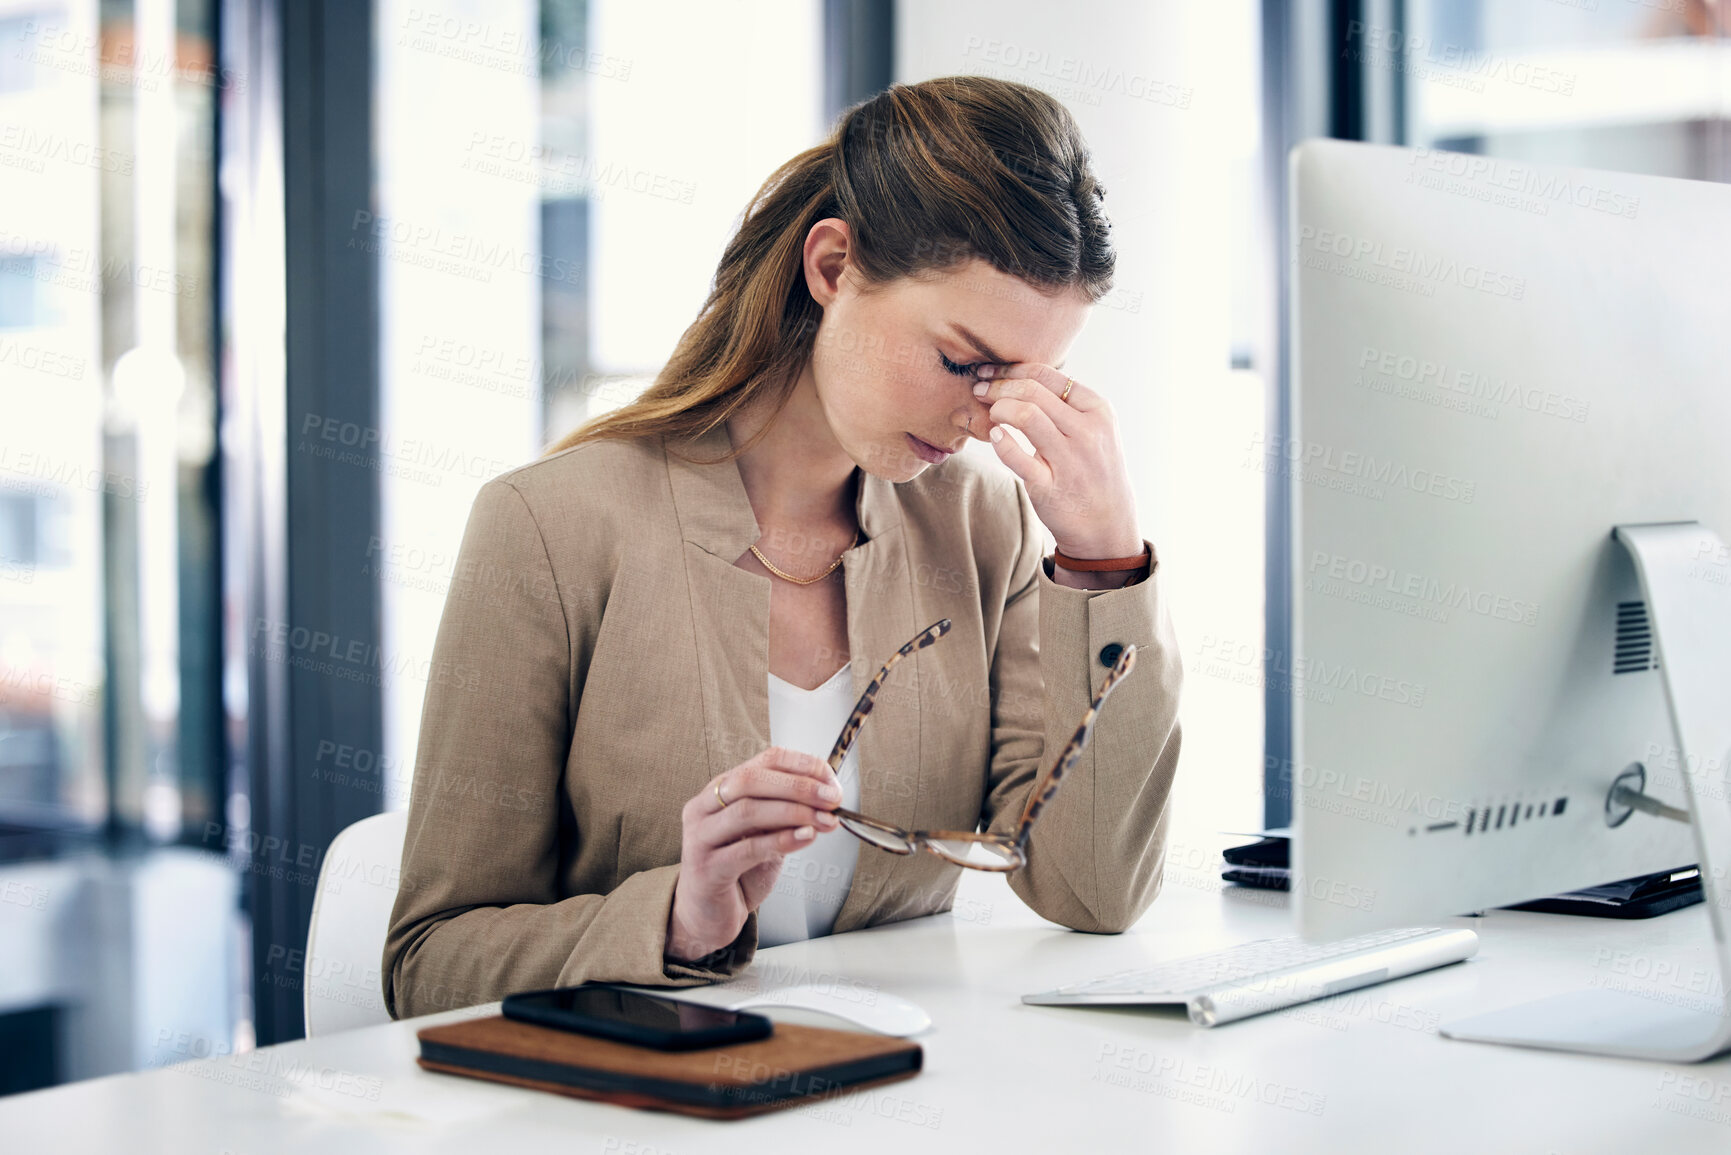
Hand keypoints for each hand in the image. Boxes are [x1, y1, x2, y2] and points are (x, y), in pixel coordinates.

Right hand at [666, 746, 842, 962]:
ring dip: (793, 812)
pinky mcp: (706, 869)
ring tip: (823, 821)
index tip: (830, 778)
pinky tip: (805, 838)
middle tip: (831, 798)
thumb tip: (827, 799)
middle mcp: (704, 807)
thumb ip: (787, 814)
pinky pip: (747, 849)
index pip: (763, 761)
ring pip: (748, 811)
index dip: (801, 765)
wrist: (707, 915)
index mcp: (720, 789)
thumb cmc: (737, 871)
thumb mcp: (765, 834)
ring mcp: (700, 837)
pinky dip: (781, 840)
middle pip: (751, 780)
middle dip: (798, 786)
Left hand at [972, 363, 1141, 559]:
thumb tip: (1020, 378)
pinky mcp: (1049, 486)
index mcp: (1097, 410)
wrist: (1106, 524)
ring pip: (1026, 415)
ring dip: (999, 408)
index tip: (991, 371)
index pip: (1048, 375)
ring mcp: (1069, 459)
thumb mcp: (1094, 430)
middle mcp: (1086, 431)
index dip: (1012, 369)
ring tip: (990, 413)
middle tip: (979, 388)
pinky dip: (1000, 441)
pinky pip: (1016, 456)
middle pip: (1033, 391)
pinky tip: (994, 436)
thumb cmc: (1092, 471)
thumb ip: (1066, 406)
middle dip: (998, 385)